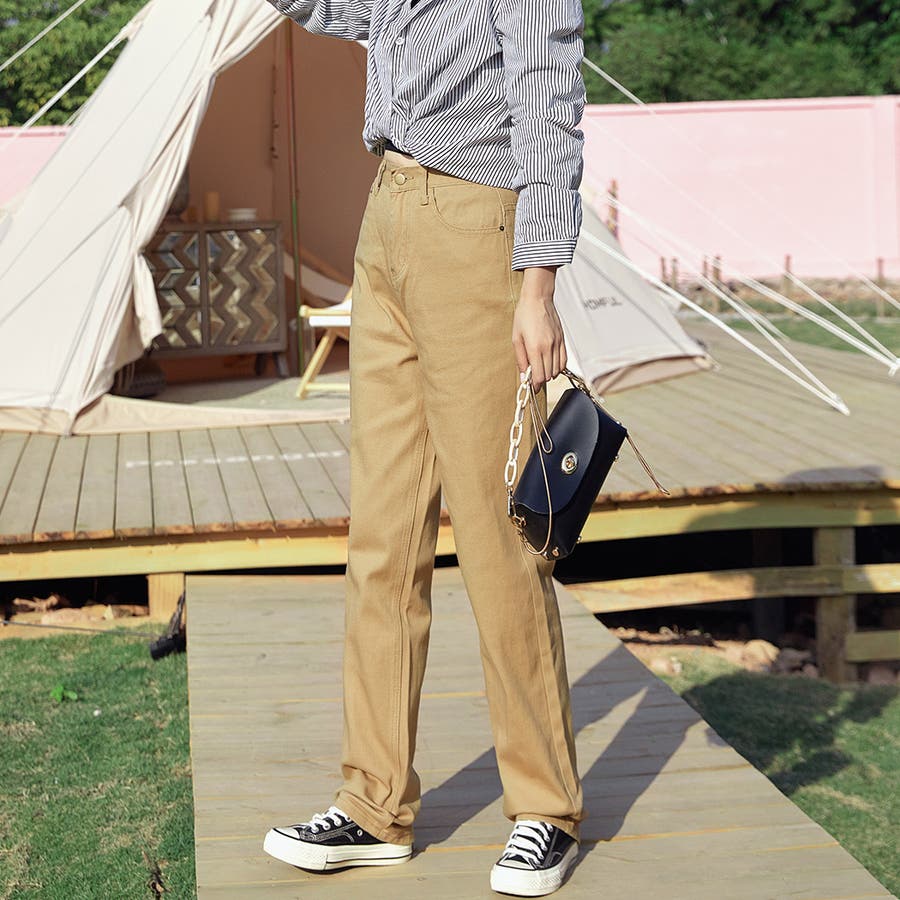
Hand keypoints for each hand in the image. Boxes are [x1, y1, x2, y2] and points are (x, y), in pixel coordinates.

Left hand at [511, 265, 566, 390]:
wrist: (538, 299)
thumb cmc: (524, 315)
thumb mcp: (516, 338)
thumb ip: (520, 359)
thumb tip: (523, 374)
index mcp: (535, 347)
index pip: (539, 376)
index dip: (535, 384)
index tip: (532, 386)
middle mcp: (548, 347)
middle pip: (548, 375)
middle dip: (540, 379)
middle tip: (534, 377)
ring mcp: (557, 343)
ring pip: (557, 370)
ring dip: (549, 373)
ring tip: (541, 368)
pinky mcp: (562, 340)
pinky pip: (564, 360)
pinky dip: (558, 366)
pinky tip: (550, 363)